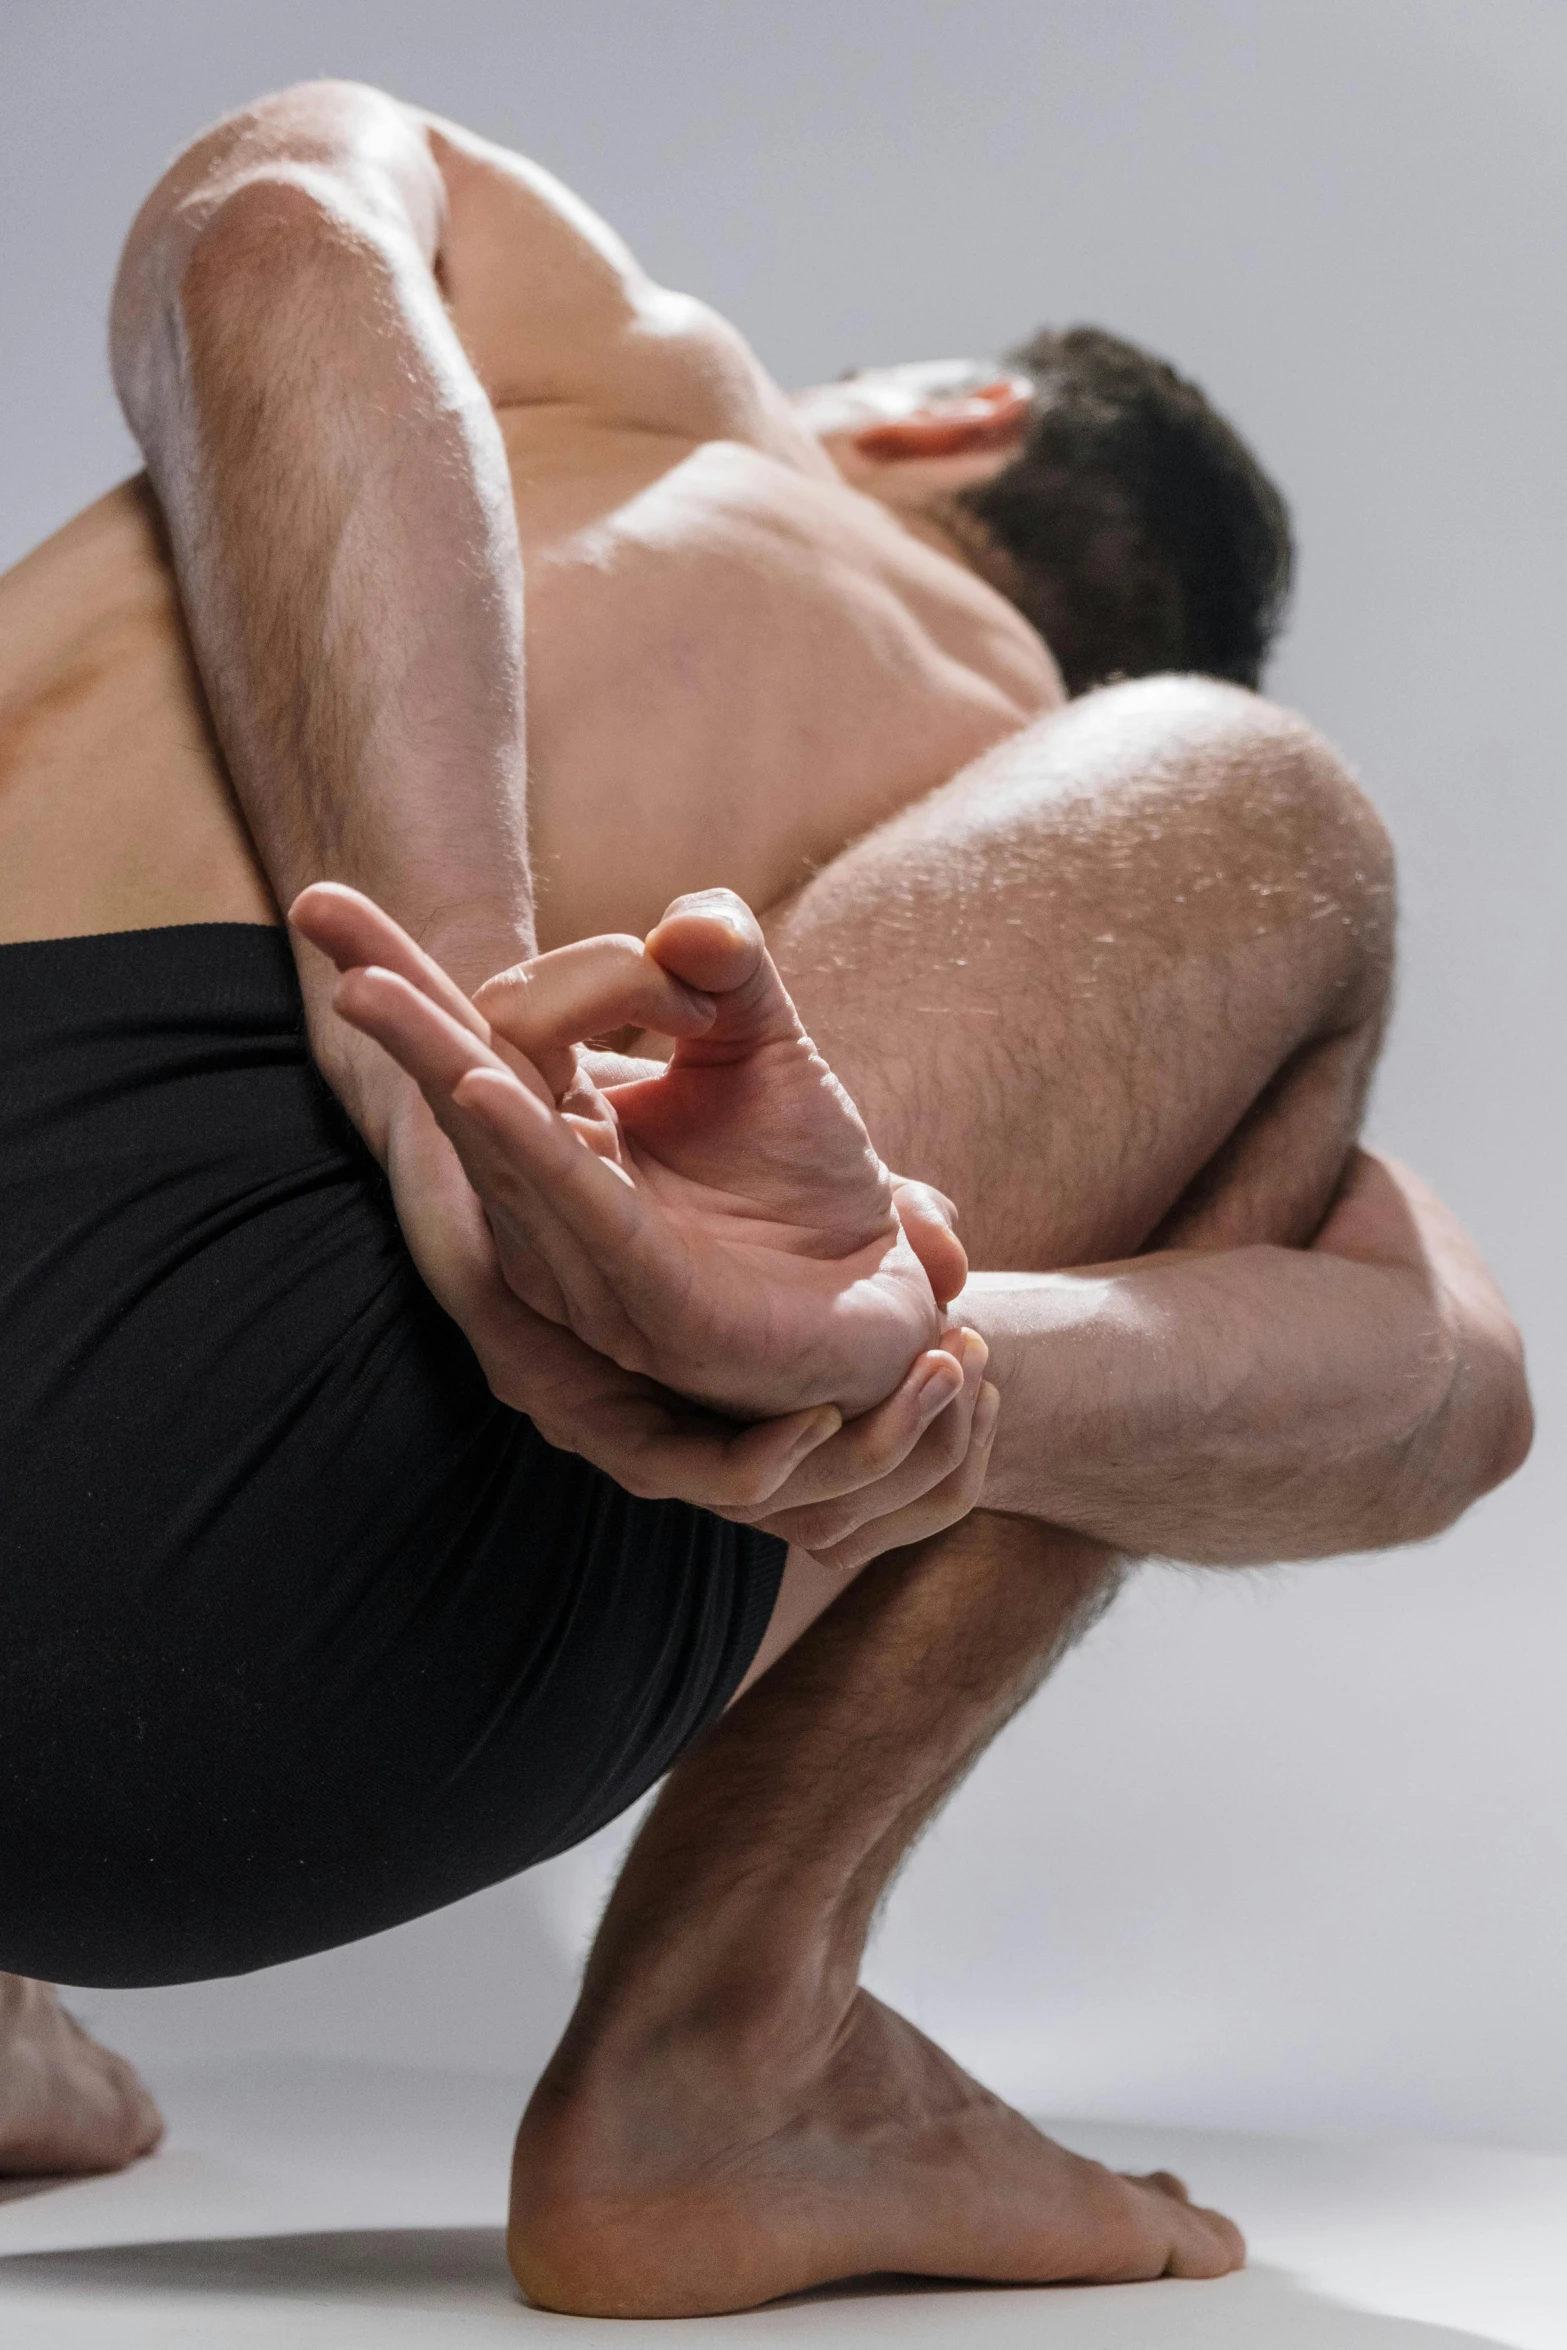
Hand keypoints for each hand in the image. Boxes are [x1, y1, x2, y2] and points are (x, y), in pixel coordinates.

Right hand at [291, 883, 967, 1419]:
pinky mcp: (655, 1303)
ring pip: (504, 1142)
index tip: (450, 917)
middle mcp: (553, 1199)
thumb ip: (724, 963)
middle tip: (313, 906)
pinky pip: (582, 1213)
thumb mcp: (762, 1040)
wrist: (880, 1296)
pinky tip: (480, 1088)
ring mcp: (591, 1258)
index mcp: (565, 1132)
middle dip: (398, 1000)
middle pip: (465, 1076)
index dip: (460, 965)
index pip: (487, 1029)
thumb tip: (686, 923)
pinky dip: (533, 1148)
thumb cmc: (806, 1181)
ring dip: (439, 1059)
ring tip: (368, 990)